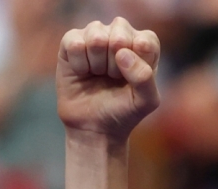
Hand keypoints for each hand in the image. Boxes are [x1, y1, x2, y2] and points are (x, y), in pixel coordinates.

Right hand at [58, 18, 161, 143]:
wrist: (94, 127)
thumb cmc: (123, 111)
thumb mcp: (145, 102)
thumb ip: (145, 78)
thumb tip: (122, 53)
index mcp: (144, 45)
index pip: (146, 41)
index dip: (138, 64)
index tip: (132, 81)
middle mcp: (120, 35)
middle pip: (120, 34)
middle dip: (116, 63)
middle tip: (113, 78)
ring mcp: (94, 36)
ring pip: (96, 36)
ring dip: (97, 63)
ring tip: (98, 74)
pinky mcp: (71, 42)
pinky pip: (75, 43)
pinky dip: (79, 64)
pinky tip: (82, 72)